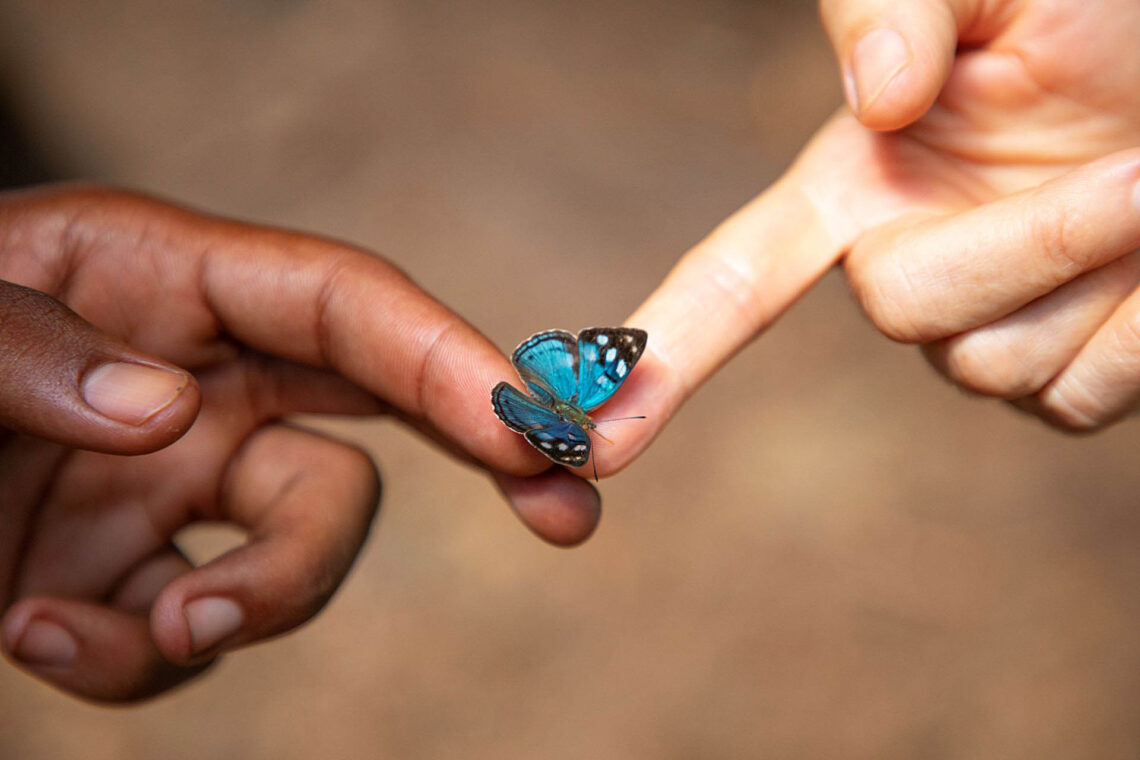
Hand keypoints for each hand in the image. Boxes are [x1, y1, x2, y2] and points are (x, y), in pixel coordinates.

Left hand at [0, 185, 596, 701]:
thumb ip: (33, 350)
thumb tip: (171, 417)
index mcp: (160, 278)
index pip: (345, 308)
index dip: (452, 359)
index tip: (536, 428)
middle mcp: (193, 374)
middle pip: (377, 416)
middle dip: (485, 460)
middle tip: (569, 516)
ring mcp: (172, 479)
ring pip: (304, 542)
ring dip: (260, 604)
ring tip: (156, 632)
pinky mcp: (130, 567)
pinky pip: (190, 630)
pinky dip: (134, 662)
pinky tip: (33, 639)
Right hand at [606, 0, 1139, 465]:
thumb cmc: (1099, 10)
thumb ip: (892, 7)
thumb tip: (877, 105)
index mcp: (861, 182)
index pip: (734, 277)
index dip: (663, 349)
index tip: (595, 428)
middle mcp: (903, 265)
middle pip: (902, 314)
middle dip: (1028, 243)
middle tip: (1133, 169)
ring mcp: (981, 333)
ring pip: (996, 368)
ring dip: (1097, 273)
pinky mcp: (1063, 378)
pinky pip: (1079, 401)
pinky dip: (1139, 336)